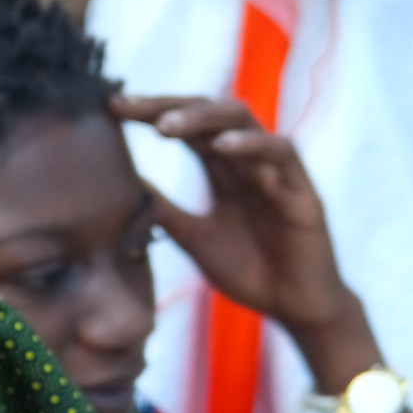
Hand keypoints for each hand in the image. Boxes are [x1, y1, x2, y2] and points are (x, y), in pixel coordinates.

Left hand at [112, 95, 353, 337]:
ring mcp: (275, 170)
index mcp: (223, 169)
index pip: (186, 126)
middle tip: (128, 106)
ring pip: (243, 121)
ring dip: (202, 118)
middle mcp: (248, 160)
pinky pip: (280, 153)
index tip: (111, 106)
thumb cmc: (248, 269)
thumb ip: (161, 209)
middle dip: (167, 105)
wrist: (295, 307)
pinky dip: (251, 145)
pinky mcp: (301, 189)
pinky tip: (222, 146)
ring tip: (164, 126)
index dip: (151, 112)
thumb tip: (117, 186)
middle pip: (208, 112)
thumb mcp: (192, 237)